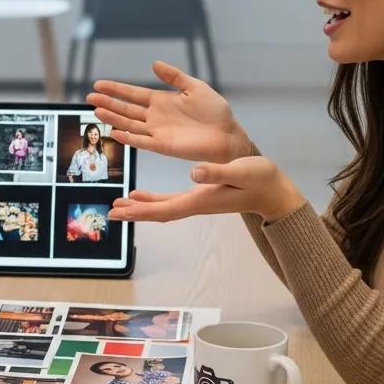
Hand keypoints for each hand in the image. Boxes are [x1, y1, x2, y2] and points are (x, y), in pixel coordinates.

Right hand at [87, 61, 251, 162]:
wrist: (227, 134)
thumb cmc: (215, 112)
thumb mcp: (194, 87)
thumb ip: (174, 76)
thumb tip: (154, 64)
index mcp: (161, 101)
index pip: (132, 94)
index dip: (116, 89)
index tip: (98, 84)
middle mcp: (155, 116)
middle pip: (125, 109)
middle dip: (107, 103)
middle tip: (89, 98)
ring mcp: (156, 131)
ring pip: (128, 124)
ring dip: (112, 118)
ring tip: (96, 111)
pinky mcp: (161, 145)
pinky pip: (140, 141)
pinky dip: (127, 137)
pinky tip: (114, 132)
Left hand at [108, 156, 305, 222]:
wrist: (273, 190)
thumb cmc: (259, 179)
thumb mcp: (239, 171)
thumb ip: (216, 172)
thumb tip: (194, 172)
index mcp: (200, 199)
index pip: (164, 210)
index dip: (141, 211)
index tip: (121, 211)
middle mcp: (194, 204)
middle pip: (157, 212)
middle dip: (133, 212)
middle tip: (111, 211)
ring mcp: (196, 201)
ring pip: (160, 207)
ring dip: (138, 207)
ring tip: (119, 204)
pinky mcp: (199, 195)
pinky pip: (169, 200)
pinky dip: (152, 199)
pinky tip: (140, 194)